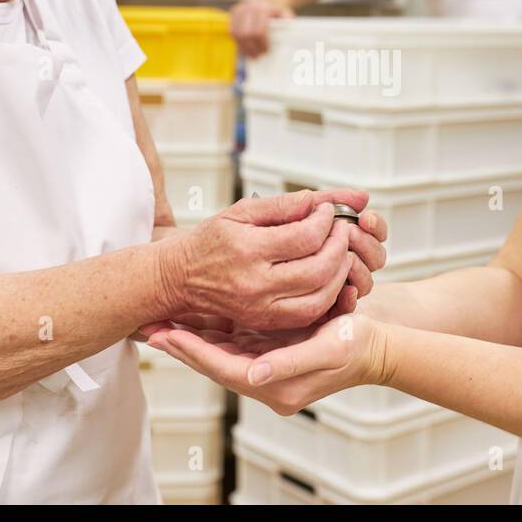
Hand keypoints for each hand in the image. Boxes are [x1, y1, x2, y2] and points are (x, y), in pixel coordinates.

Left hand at [142, 311, 387, 415]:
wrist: (379, 347)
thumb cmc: (356, 346)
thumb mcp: (326, 350)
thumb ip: (289, 363)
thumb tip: (254, 375)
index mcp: (276, 386)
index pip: (221, 368)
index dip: (191, 351)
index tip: (165, 335)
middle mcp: (267, 382)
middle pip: (213, 361)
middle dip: (182, 343)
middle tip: (149, 325)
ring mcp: (267, 368)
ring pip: (219, 351)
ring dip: (192, 336)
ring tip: (163, 320)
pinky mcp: (272, 353)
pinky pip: (233, 343)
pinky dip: (213, 330)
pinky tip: (197, 315)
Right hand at [153, 189, 386, 330]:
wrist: (179, 279)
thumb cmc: (209, 241)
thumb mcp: (239, 212)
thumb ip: (279, 205)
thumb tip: (316, 200)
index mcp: (248, 250)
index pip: (305, 237)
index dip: (326, 221)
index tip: (329, 210)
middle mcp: (256, 283)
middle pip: (318, 269)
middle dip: (339, 246)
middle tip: (343, 230)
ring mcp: (262, 308)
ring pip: (320, 297)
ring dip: (339, 273)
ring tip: (341, 253)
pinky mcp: (266, 322)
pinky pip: (309, 314)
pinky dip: (327, 295)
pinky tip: (329, 276)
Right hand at [229, 0, 293, 57]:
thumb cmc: (278, 12)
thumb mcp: (286, 15)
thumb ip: (287, 25)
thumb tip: (287, 39)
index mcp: (263, 8)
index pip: (259, 31)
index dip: (261, 44)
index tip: (266, 52)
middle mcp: (250, 7)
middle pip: (246, 34)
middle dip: (251, 48)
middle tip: (258, 56)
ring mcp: (240, 8)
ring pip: (237, 33)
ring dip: (243, 47)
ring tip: (250, 55)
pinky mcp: (234, 12)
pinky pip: (232, 31)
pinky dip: (237, 42)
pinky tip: (244, 49)